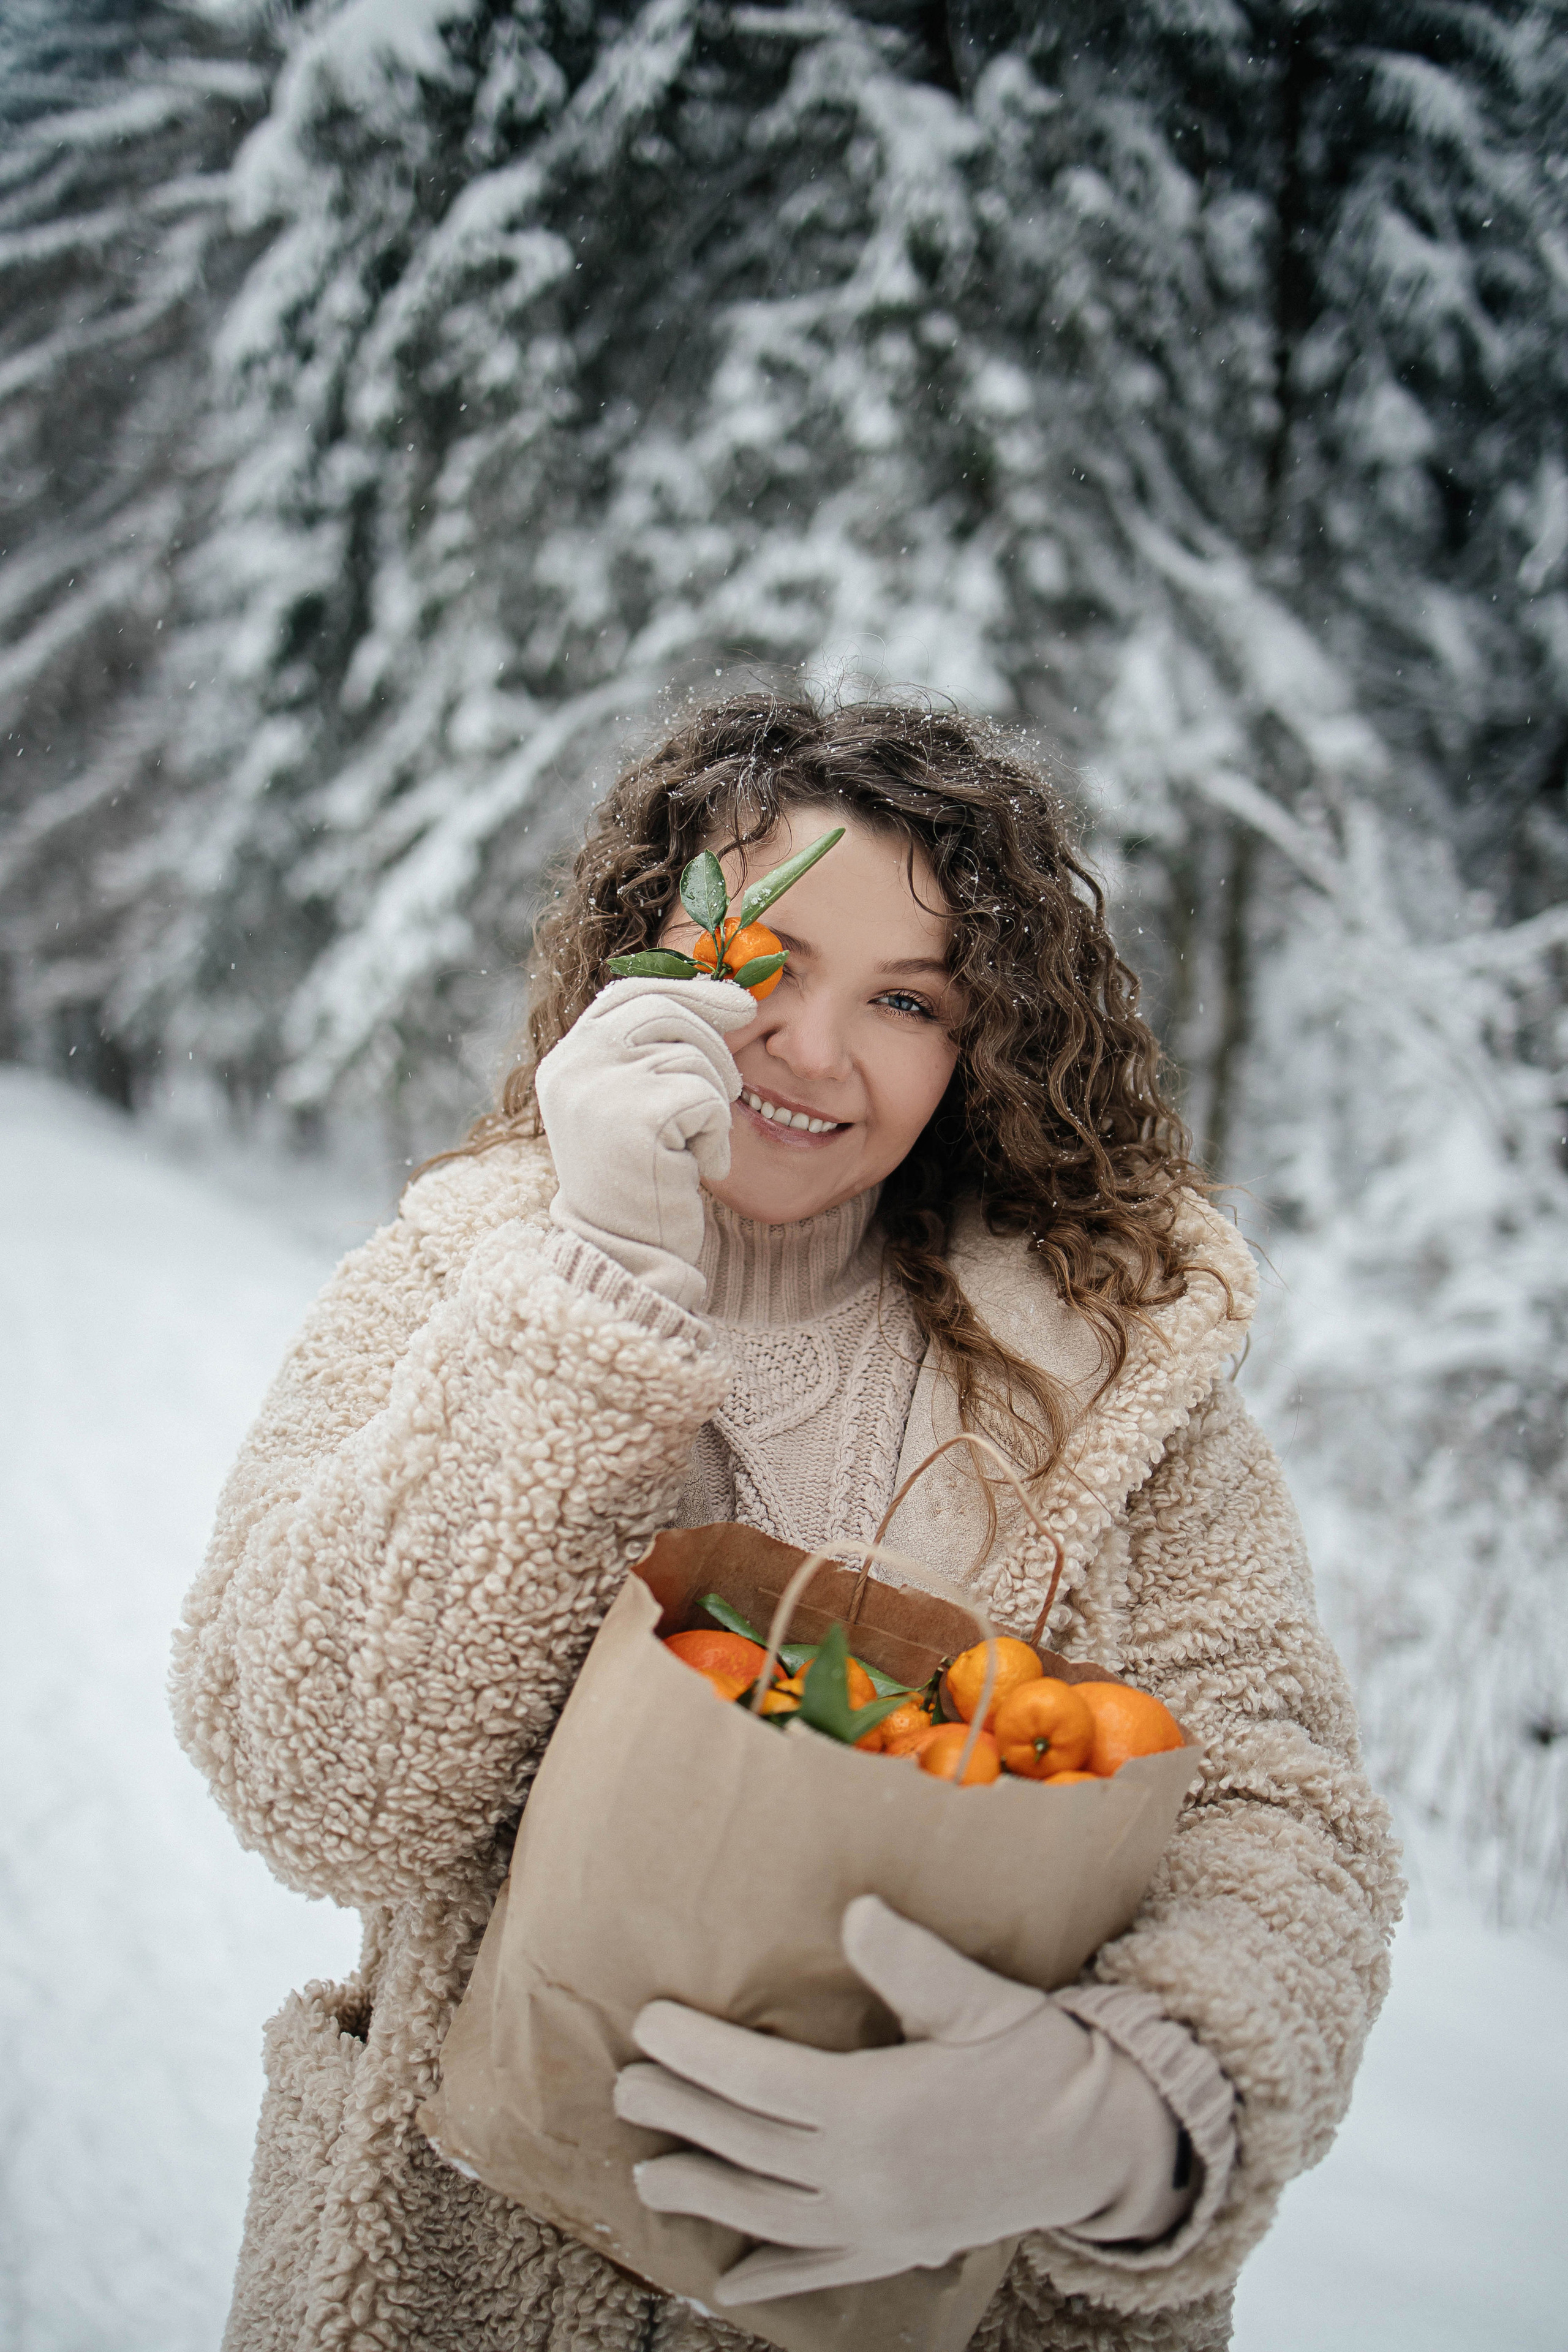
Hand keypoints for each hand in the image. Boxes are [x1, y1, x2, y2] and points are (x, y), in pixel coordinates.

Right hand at [534, 975, 758, 1309]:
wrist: (626, 1253)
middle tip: (732, 1090)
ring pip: (692, 1054)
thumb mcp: (631, 1105)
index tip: (739, 1004)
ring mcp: (601, 1089)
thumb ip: (649, 1052)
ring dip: (716, 1098)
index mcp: (565, 1060)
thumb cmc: (640, 1180)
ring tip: (698, 1142)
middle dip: (714, 1044)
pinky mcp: (639, 1117)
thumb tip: (728, 995)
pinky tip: (699, 1167)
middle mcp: (572, 1066)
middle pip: (665, 1011)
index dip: (688, 990)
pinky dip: (717, 1134)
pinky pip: (708, 1097)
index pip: (628, 992)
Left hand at [613, 1896, 1188, 2302]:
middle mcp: (863, 2177)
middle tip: (623, 2092)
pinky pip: (822, 2272)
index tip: (649, 2026)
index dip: (695, 2055)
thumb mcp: (981, 1999)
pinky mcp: (900, 2251)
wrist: (1104, 2142)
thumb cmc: (1042, 2057)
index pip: (757, 2082)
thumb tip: (855, 1909)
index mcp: (873, 2108)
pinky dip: (774, 2280)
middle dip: (678, 2118)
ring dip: (704, 2195)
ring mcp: (879, 2225)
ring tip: (650, 2179)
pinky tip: (734, 2288)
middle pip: (746, 2147)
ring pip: (766, 2215)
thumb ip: (912, 1961)